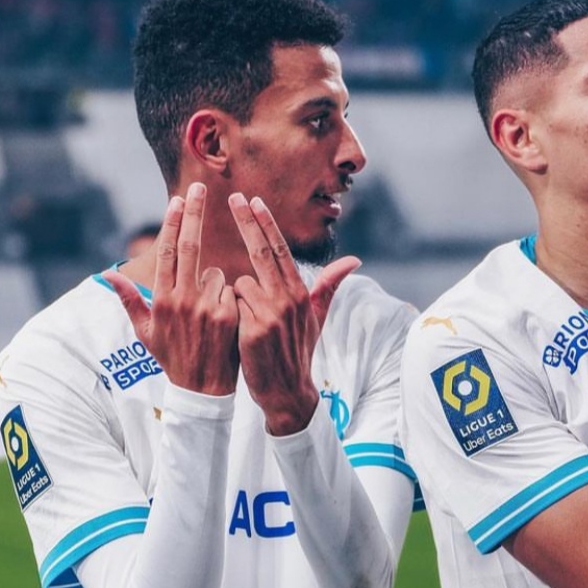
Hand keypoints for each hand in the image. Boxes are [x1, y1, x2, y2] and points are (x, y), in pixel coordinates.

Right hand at [106, 183, 239, 394]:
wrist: (201, 389)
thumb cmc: (172, 358)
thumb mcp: (146, 332)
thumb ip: (129, 299)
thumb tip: (108, 274)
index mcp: (161, 299)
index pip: (166, 251)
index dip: (172, 222)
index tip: (179, 199)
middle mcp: (181, 300)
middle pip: (189, 246)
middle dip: (195, 214)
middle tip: (201, 187)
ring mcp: (206, 307)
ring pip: (216, 274)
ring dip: (215, 284)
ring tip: (210, 315)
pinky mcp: (228, 316)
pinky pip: (232, 292)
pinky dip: (231, 298)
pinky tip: (226, 321)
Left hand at [228, 193, 360, 435]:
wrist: (288, 391)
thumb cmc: (298, 350)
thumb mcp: (317, 316)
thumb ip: (329, 284)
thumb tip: (355, 260)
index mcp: (300, 293)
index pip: (281, 249)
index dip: (266, 223)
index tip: (252, 201)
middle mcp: (287, 299)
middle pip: (262, 251)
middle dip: (247, 222)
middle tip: (233, 197)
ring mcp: (270, 314)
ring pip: (240, 283)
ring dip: (237, 296)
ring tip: (247, 322)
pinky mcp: (253, 330)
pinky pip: (232, 305)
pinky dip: (231, 313)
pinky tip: (239, 332)